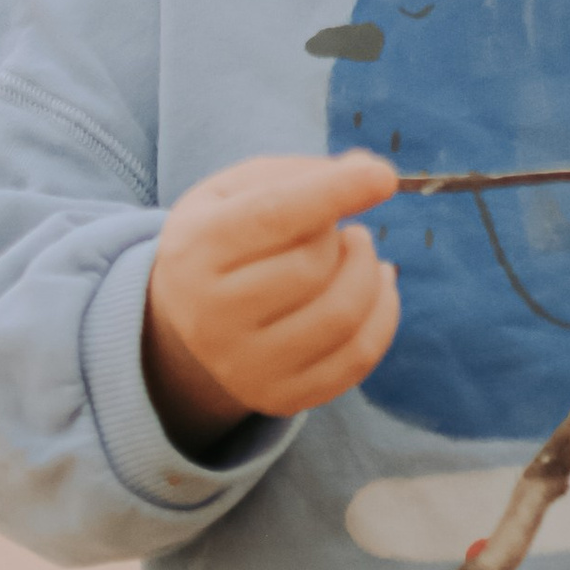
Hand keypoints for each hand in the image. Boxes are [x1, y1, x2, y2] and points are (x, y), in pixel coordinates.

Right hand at [143, 150, 400, 451]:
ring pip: (342, 315)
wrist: (186, 319)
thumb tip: (371, 171)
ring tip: (356, 251)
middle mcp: (211, 317)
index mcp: (196, 249)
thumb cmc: (223, 237)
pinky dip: (384, 312)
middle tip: (335, 229)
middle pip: (312, 266)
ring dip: (368, 271)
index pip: (273, 216)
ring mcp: (244, 366)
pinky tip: (375, 286)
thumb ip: (299, 173)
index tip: (382, 175)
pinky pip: (359, 357)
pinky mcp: (280, 398)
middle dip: (340, 236)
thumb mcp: (236, 191)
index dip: (333, 192)